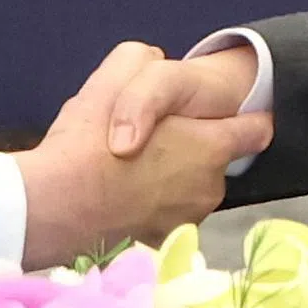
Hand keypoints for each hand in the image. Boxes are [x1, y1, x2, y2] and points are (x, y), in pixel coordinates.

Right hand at [17, 42, 271, 267]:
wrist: (51, 212)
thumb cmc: (86, 146)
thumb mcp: (110, 83)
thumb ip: (140, 62)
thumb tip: (153, 59)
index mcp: (211, 146)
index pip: (256, 130)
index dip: (243, 118)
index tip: (220, 117)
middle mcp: (209, 188)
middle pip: (213, 163)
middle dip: (190, 152)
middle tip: (148, 145)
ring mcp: (187, 222)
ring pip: (186, 193)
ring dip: (167, 183)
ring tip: (125, 174)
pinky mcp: (161, 248)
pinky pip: (163, 221)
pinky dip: (147, 212)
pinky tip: (115, 202)